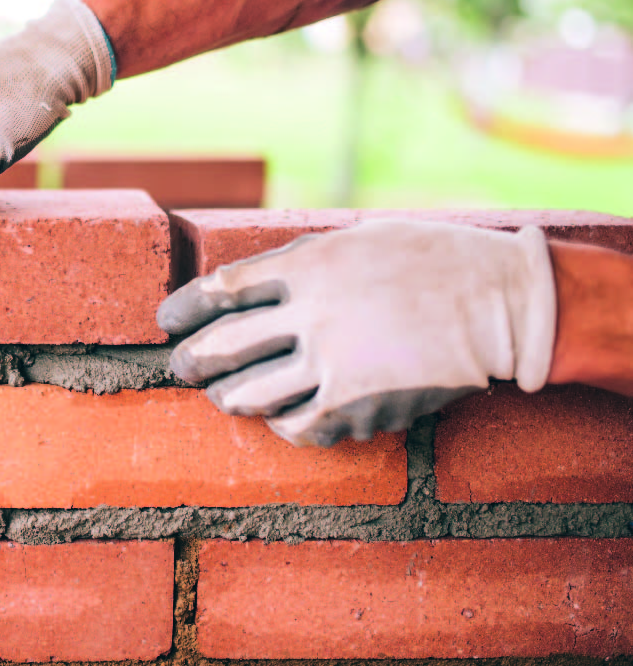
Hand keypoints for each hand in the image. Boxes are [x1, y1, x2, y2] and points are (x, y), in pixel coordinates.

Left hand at [158, 220, 557, 446]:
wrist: (500, 304)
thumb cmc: (429, 261)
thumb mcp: (356, 239)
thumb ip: (301, 261)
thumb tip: (248, 284)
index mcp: (308, 265)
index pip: (221, 289)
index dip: (184, 308)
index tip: (166, 322)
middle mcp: (312, 315)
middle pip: (222, 346)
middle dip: (190, 361)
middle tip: (180, 367)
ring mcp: (333, 364)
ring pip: (249, 395)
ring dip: (227, 398)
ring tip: (223, 396)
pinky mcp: (357, 406)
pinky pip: (297, 426)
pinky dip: (280, 424)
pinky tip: (280, 419)